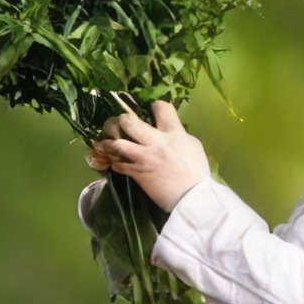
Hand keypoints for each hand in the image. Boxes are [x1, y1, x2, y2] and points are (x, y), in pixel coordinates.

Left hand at [85, 101, 210, 211]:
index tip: (151, 108)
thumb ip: (177, 135)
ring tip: (108, 143)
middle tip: (119, 123)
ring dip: (110, 142)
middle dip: (121, 120)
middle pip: (130, 122)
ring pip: (117, 143)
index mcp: (174, 133)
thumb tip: (167, 132)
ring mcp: (144, 157)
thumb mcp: (192, 146)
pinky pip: (118, 164)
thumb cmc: (196, 172)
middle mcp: (156, 142)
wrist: (192, 197)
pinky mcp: (137, 172)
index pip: (162, 108)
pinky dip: (115, 163)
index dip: (155, 106)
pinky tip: (116, 163)